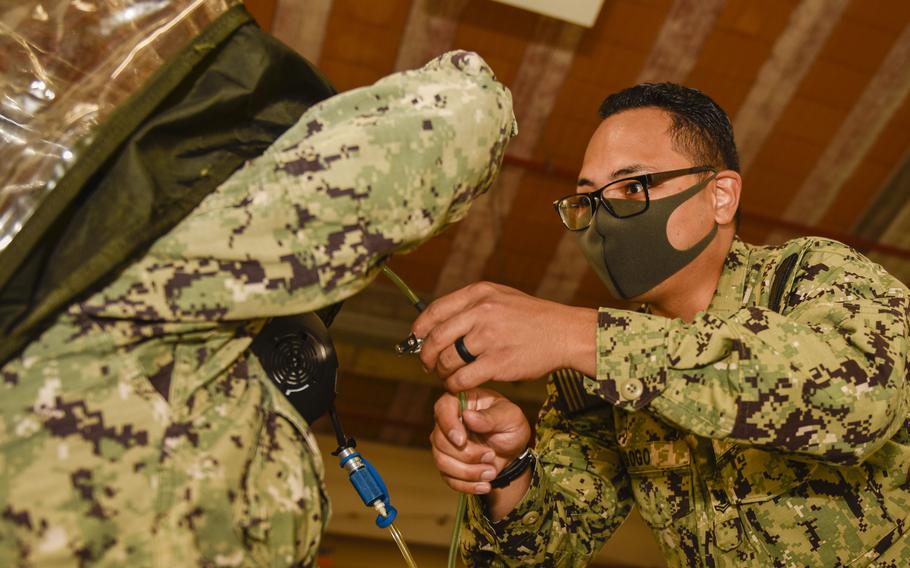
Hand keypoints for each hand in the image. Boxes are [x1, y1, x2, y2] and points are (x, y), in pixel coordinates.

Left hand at [412, 281, 596, 391]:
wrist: (563, 333)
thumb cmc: (531, 317)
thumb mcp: (500, 297)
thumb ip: (471, 307)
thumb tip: (437, 323)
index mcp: (479, 294)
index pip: (435, 311)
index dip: (419, 329)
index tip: (415, 340)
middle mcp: (481, 313)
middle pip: (436, 338)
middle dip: (426, 356)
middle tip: (428, 365)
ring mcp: (489, 338)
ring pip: (447, 360)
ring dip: (442, 372)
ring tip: (448, 375)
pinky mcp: (498, 363)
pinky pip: (463, 378)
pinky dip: (455, 385)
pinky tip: (460, 385)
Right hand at [430, 388, 530, 494]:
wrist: (513, 451)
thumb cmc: (510, 425)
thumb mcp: (510, 417)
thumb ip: (491, 417)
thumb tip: (468, 416)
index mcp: (461, 402)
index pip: (443, 408)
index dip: (448, 425)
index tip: (462, 440)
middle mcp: (448, 422)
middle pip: (440, 440)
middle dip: (466, 455)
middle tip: (491, 456)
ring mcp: (445, 444)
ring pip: (441, 461)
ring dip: (467, 472)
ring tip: (491, 472)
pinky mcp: (448, 464)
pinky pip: (448, 478)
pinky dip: (467, 485)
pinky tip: (484, 485)